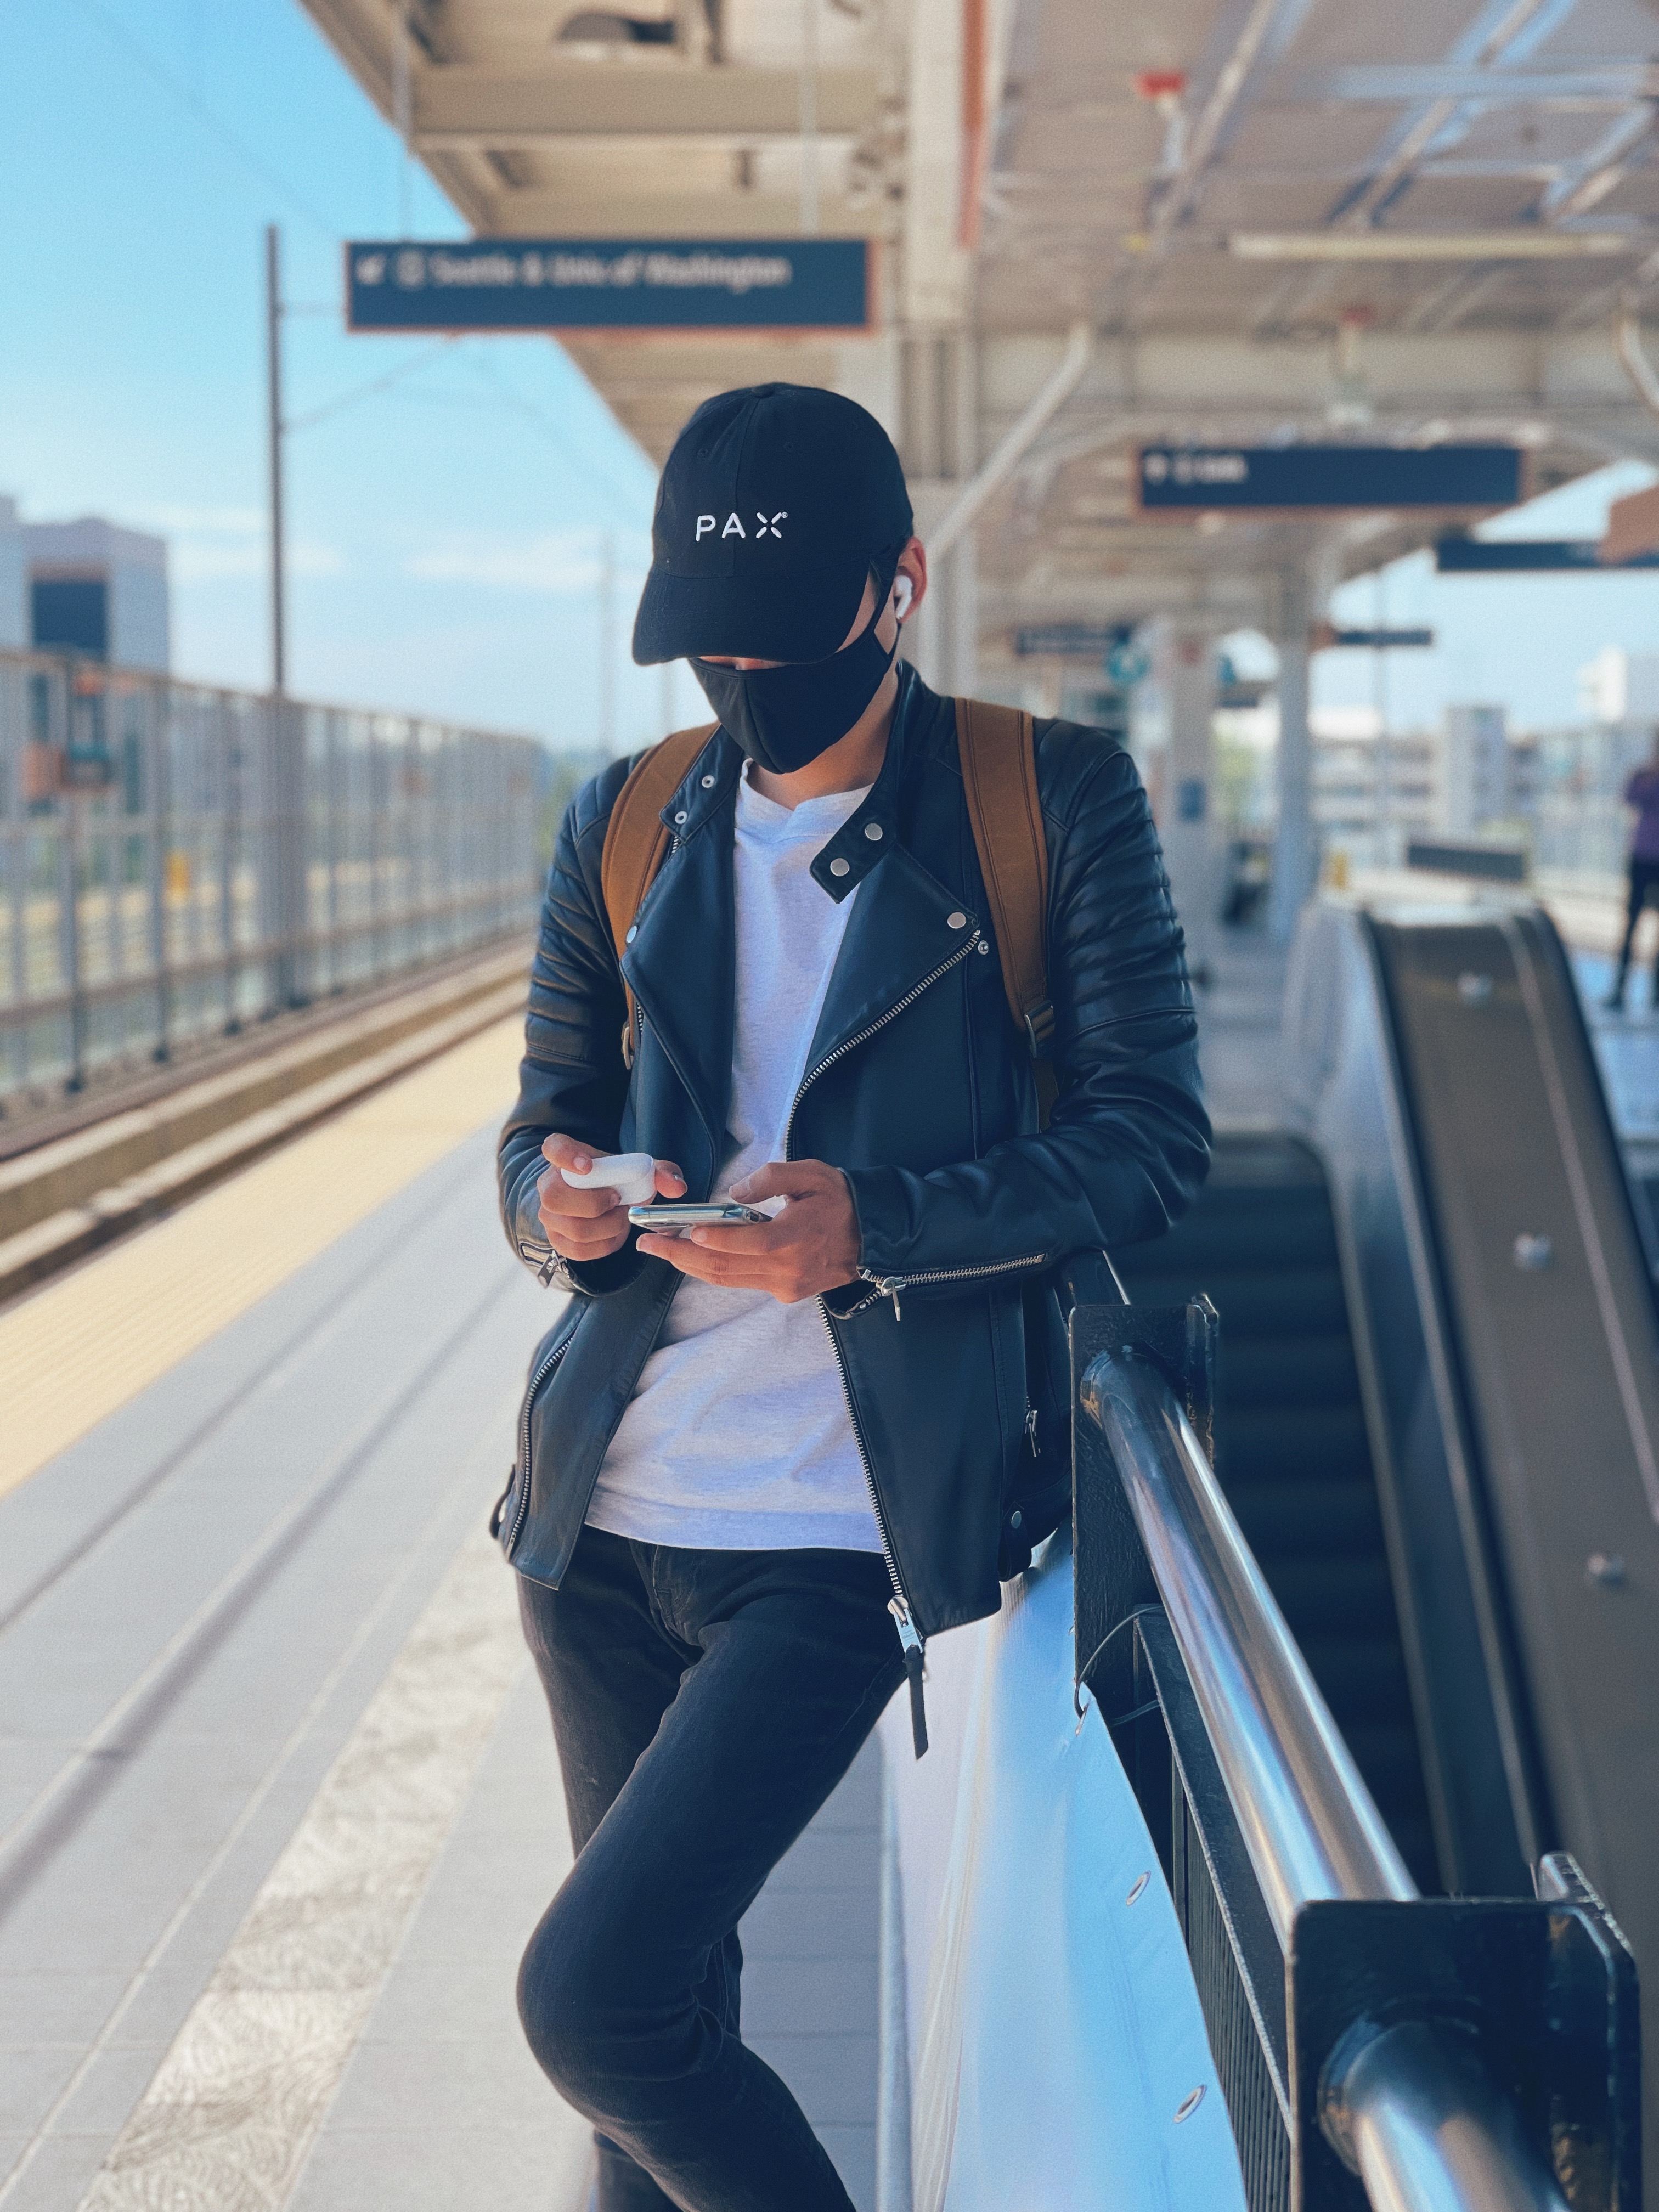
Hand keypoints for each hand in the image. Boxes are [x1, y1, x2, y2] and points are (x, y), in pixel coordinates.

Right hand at [537, 1135, 685, 1262]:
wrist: (602, 1199)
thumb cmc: (617, 1179)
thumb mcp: (638, 1169)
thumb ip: (660, 1172)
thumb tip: (676, 1187)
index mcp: (564, 1156)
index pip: (554, 1148)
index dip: (567, 1156)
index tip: (588, 1166)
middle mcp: (548, 1184)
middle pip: (555, 1197)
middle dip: (594, 1203)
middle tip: (618, 1200)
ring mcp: (549, 1215)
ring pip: (573, 1228)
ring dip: (608, 1226)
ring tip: (621, 1217)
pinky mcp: (557, 1240)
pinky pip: (579, 1250)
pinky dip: (604, 1244)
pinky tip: (614, 1233)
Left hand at [635, 1159, 859, 1304]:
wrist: (872, 1236)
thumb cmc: (839, 1200)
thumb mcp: (811, 1174)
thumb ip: (772, 1178)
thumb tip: (734, 1192)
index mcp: (797, 1237)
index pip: (751, 1243)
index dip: (718, 1239)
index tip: (689, 1231)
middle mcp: (788, 1269)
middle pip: (727, 1268)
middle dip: (682, 1256)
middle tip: (649, 1244)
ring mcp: (786, 1286)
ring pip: (728, 1279)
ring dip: (691, 1266)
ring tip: (661, 1250)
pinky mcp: (785, 1292)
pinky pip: (742, 1281)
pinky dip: (715, 1269)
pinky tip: (695, 1256)